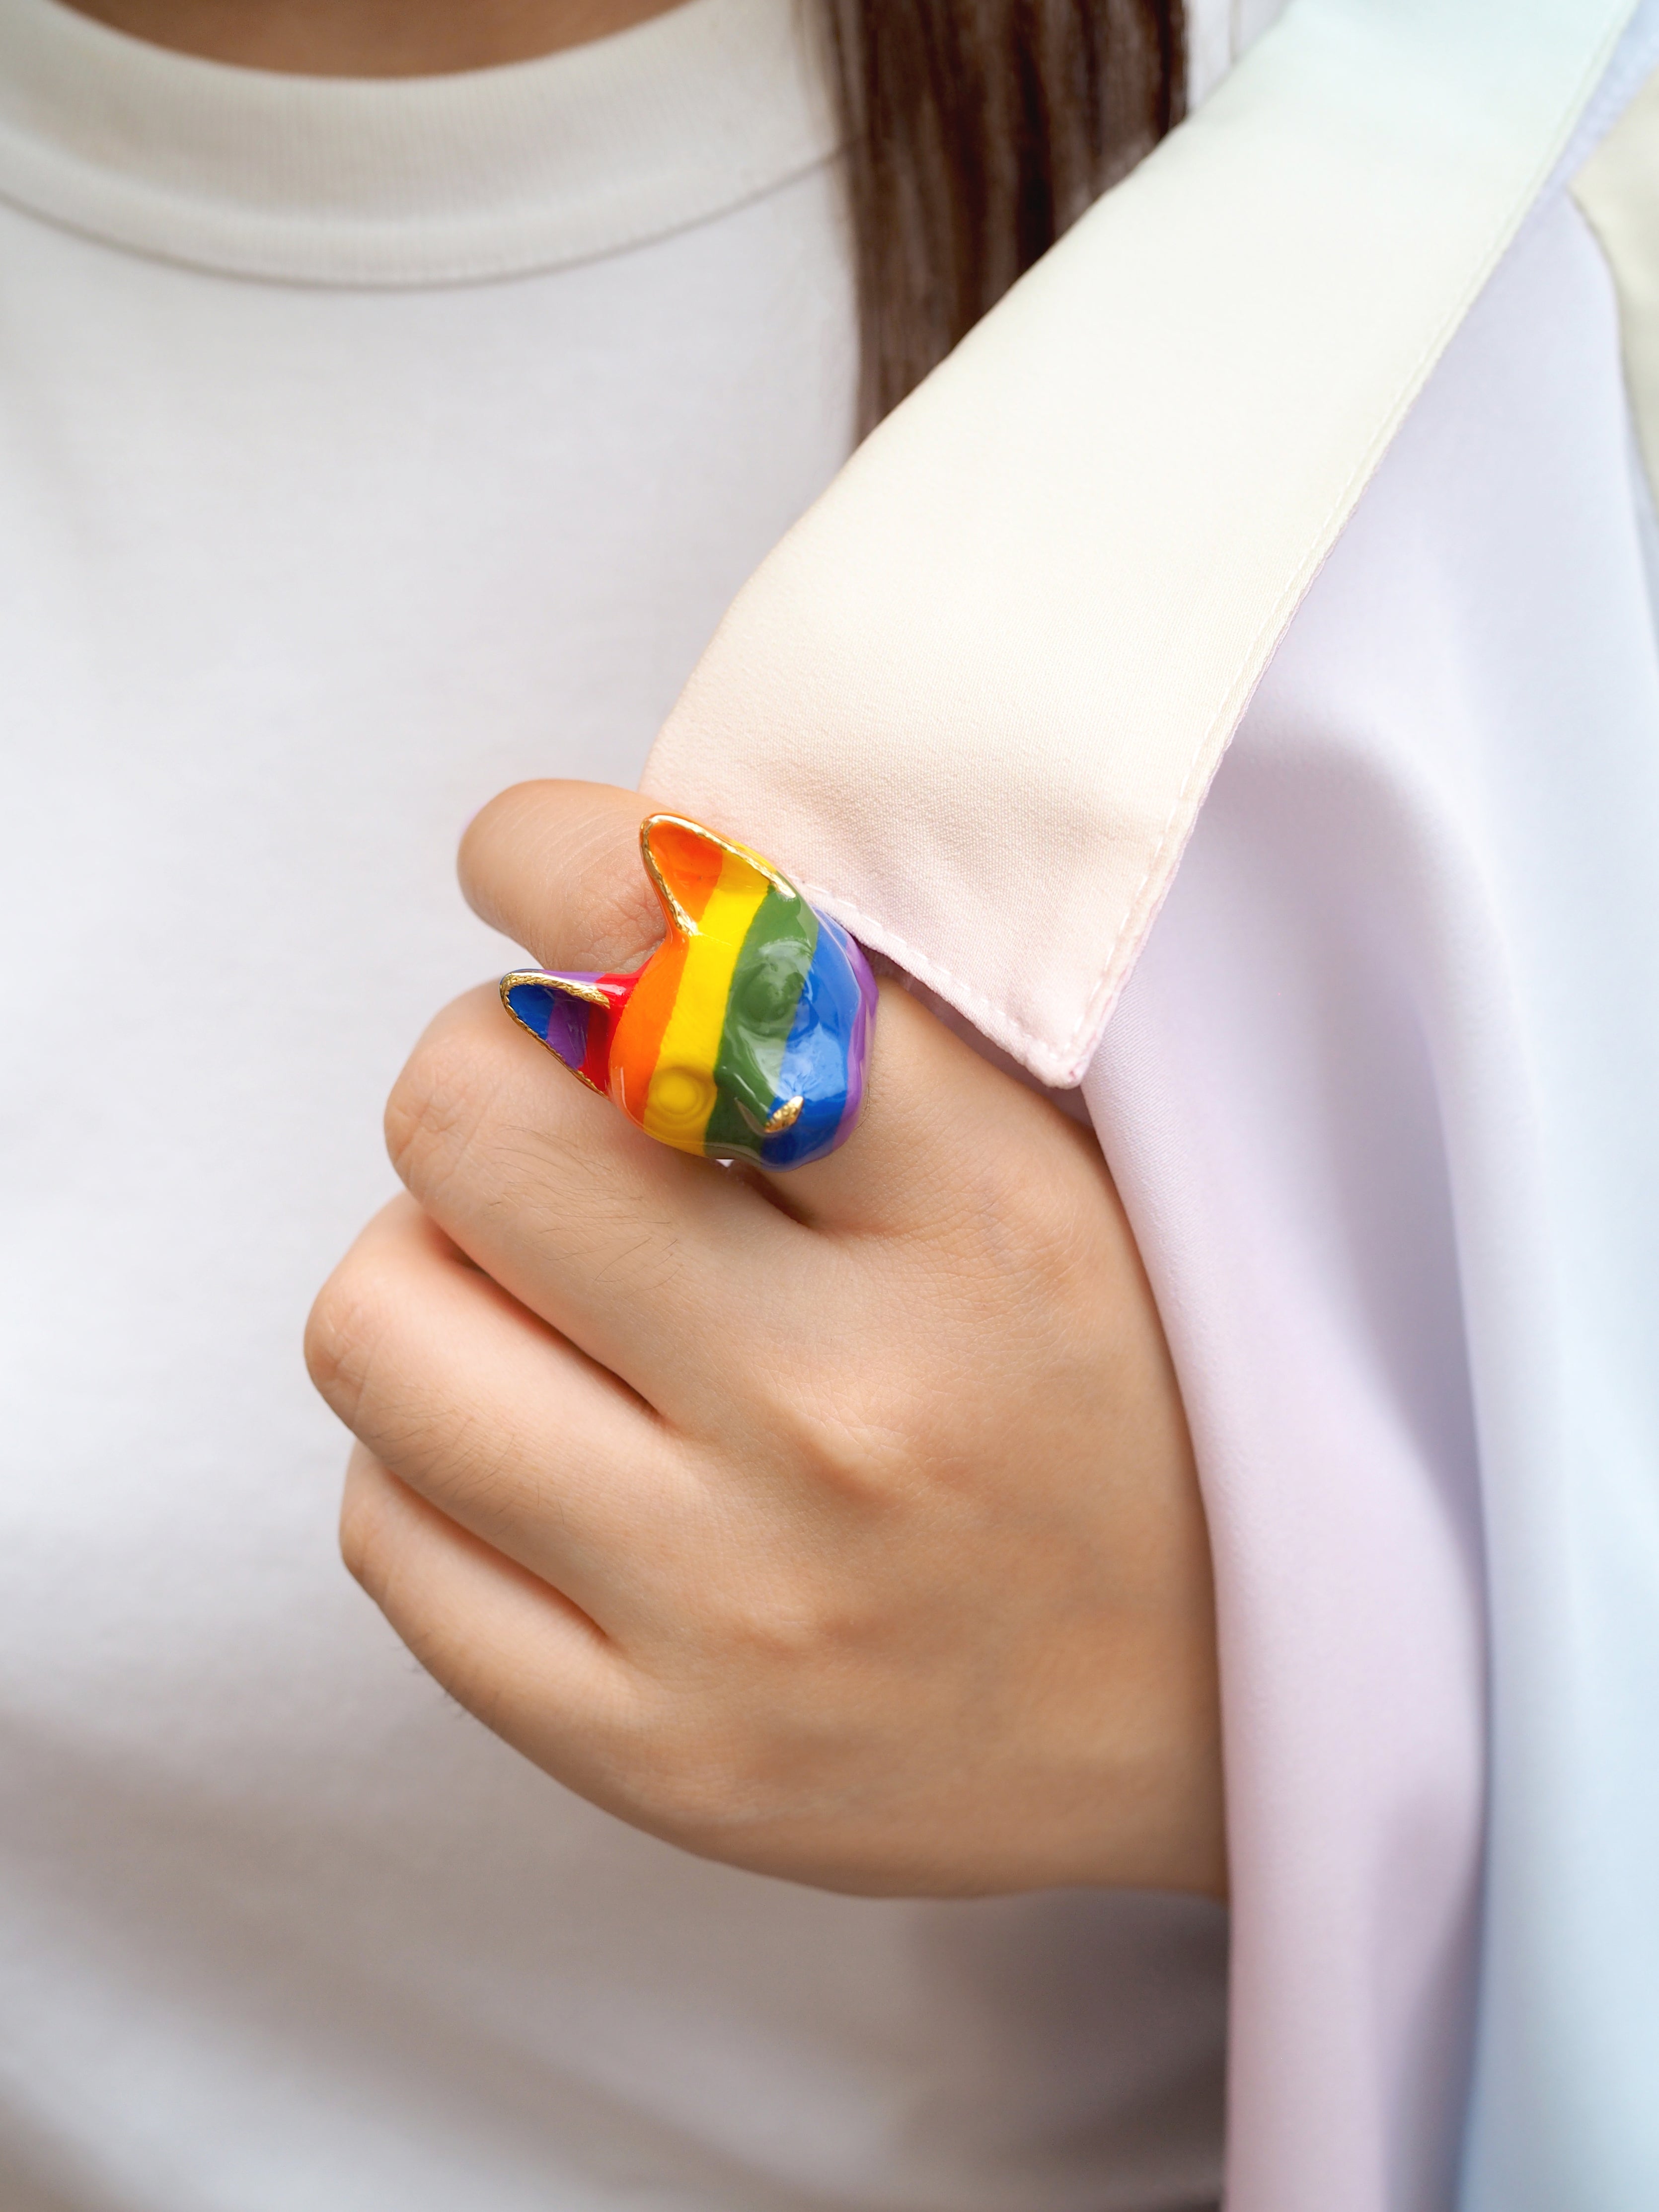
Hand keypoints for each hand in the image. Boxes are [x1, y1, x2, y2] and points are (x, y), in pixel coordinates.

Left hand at [306, 781, 1223, 1896]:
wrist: (1232, 1722)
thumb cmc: (1129, 1395)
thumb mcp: (1066, 1161)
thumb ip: (867, 1009)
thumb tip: (605, 874)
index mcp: (990, 1224)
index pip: (691, 958)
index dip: (560, 858)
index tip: (544, 865)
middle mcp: (848, 1416)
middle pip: (465, 1117)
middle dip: (492, 1072)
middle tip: (573, 1112)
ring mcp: (734, 1608)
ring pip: (379, 1319)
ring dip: (440, 1266)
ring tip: (557, 1294)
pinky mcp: (649, 1752)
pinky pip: (389, 1529)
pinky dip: (442, 1454)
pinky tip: (564, 1450)